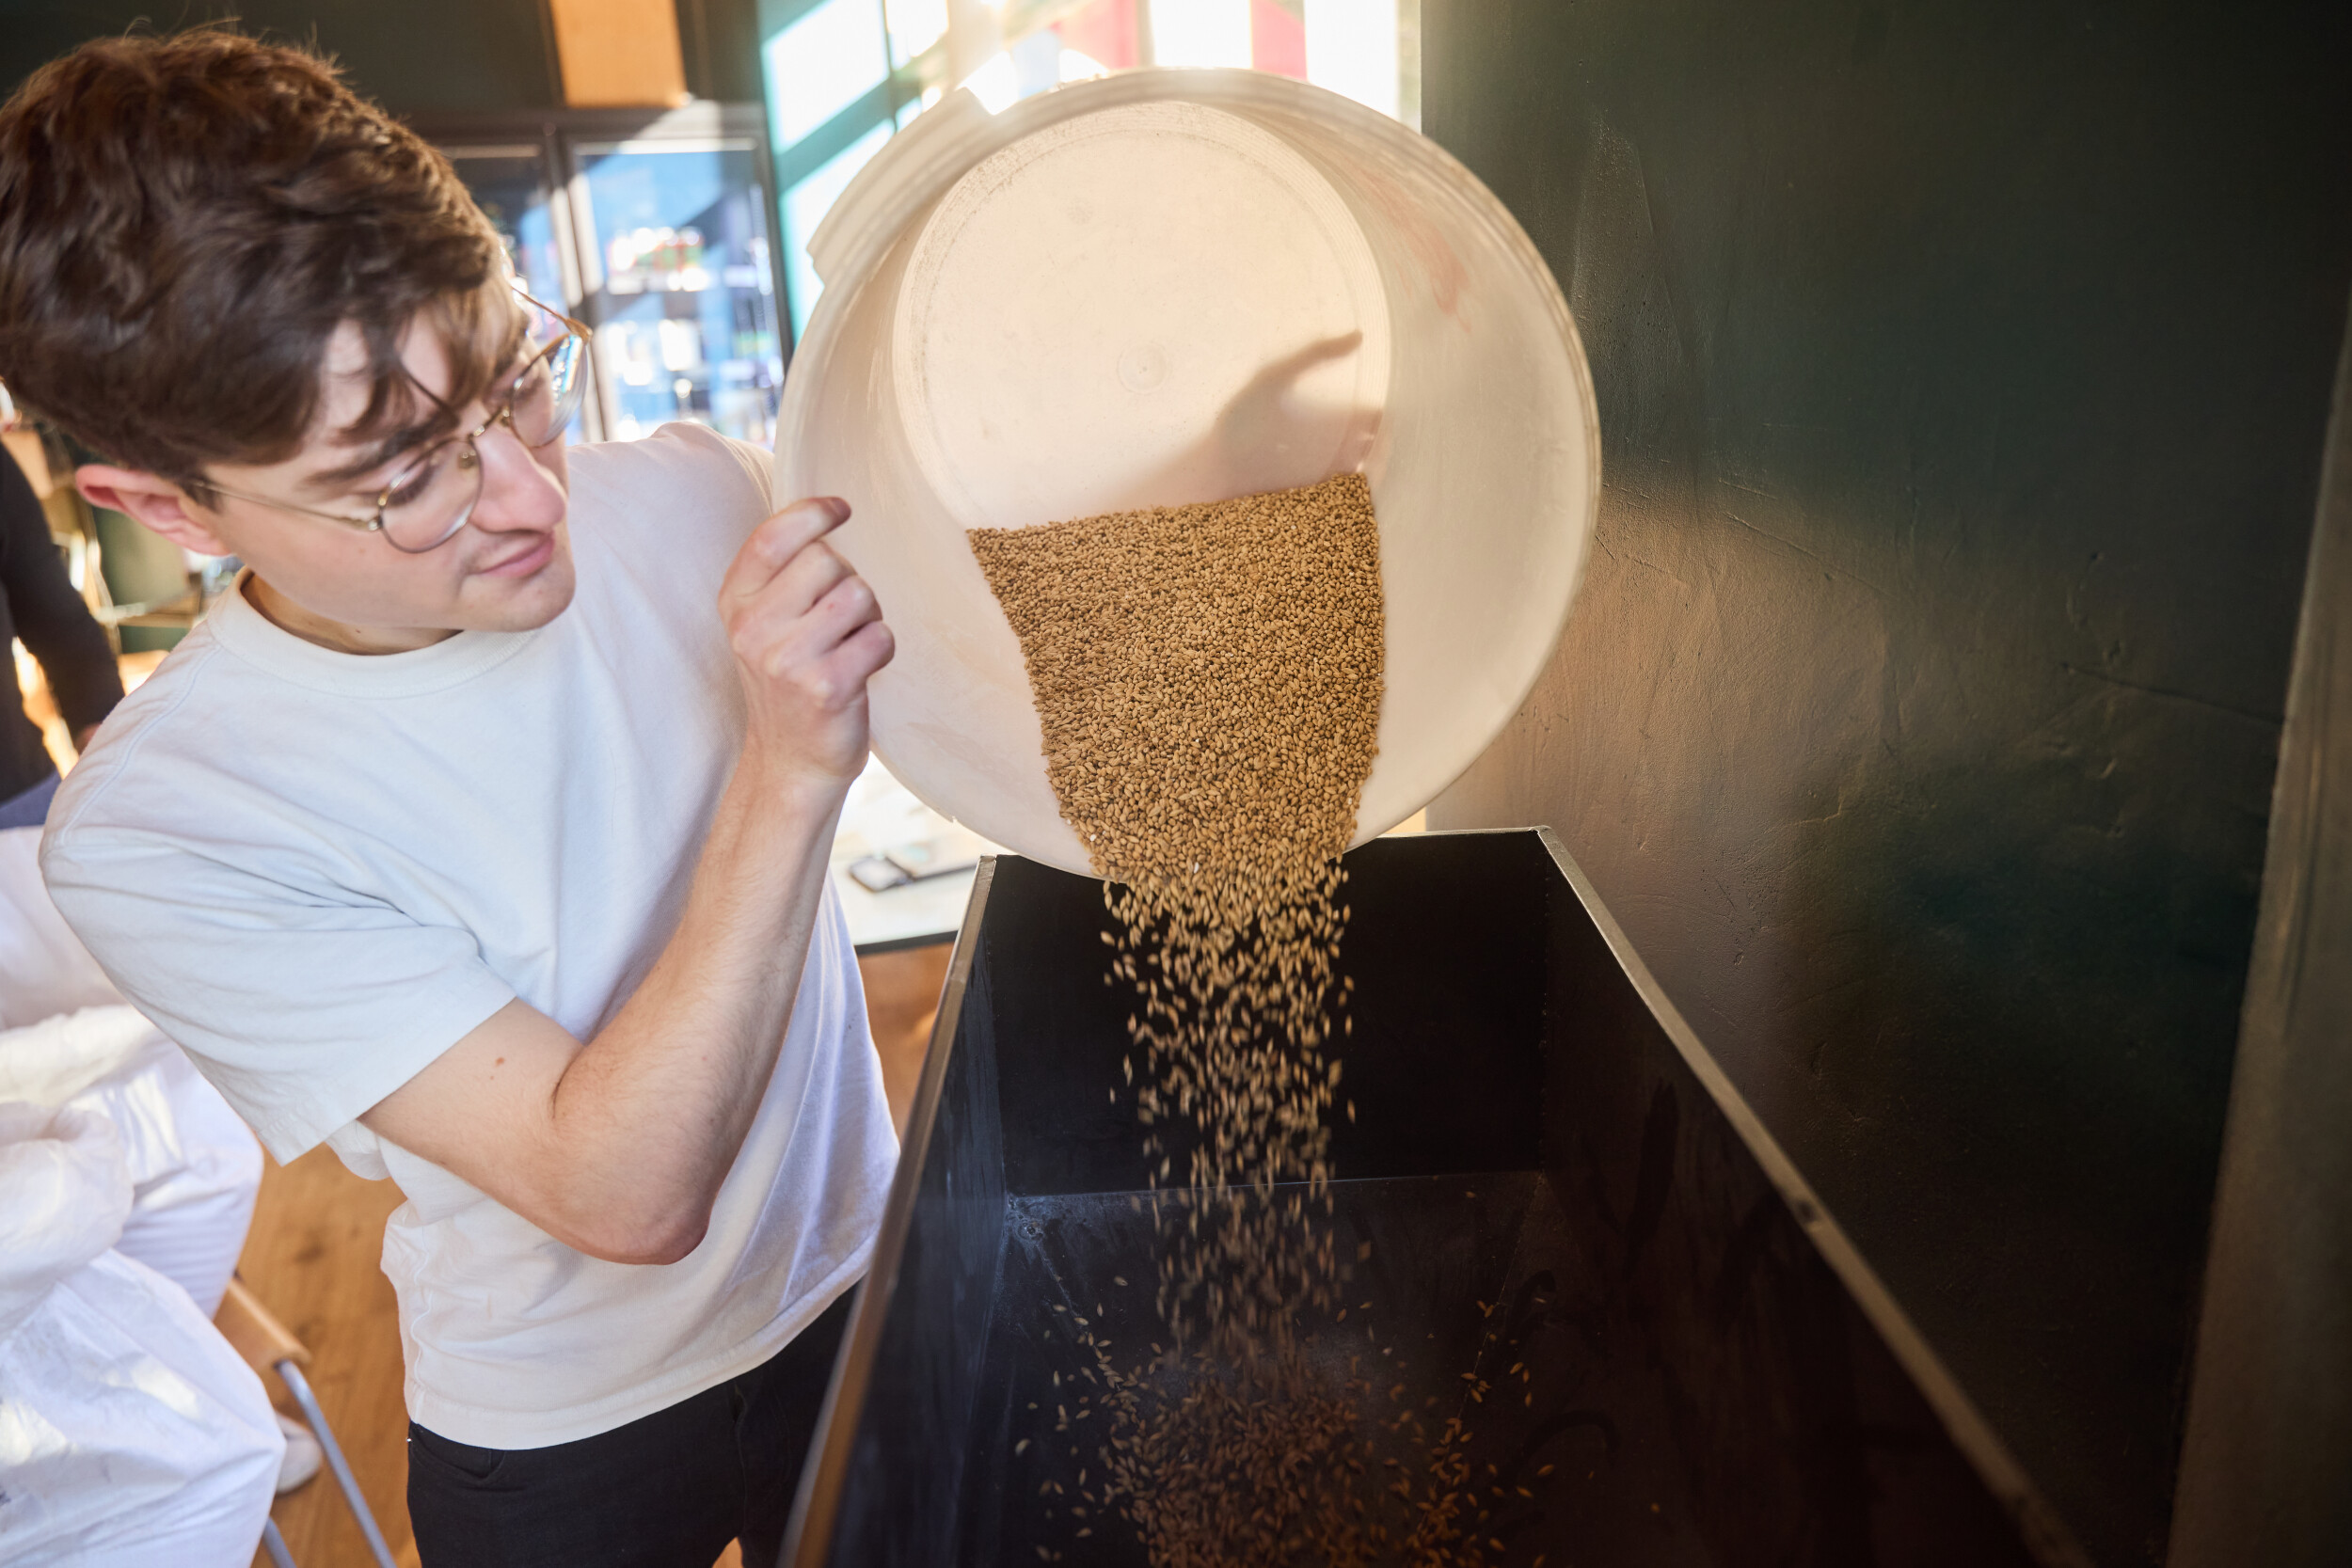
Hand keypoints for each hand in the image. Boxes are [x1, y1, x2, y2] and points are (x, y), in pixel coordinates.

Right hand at [717, 497, 894, 792]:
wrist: (790, 761)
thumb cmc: (789, 683)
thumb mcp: (764, 624)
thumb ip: (780, 574)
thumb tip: (823, 510)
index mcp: (735, 603)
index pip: (773, 537)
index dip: (812, 513)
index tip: (841, 509)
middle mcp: (753, 628)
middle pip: (827, 560)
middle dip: (848, 582)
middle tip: (839, 622)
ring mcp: (787, 658)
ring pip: (858, 594)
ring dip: (869, 616)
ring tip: (849, 646)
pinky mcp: (826, 686)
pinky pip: (879, 636)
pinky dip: (882, 648)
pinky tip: (862, 670)